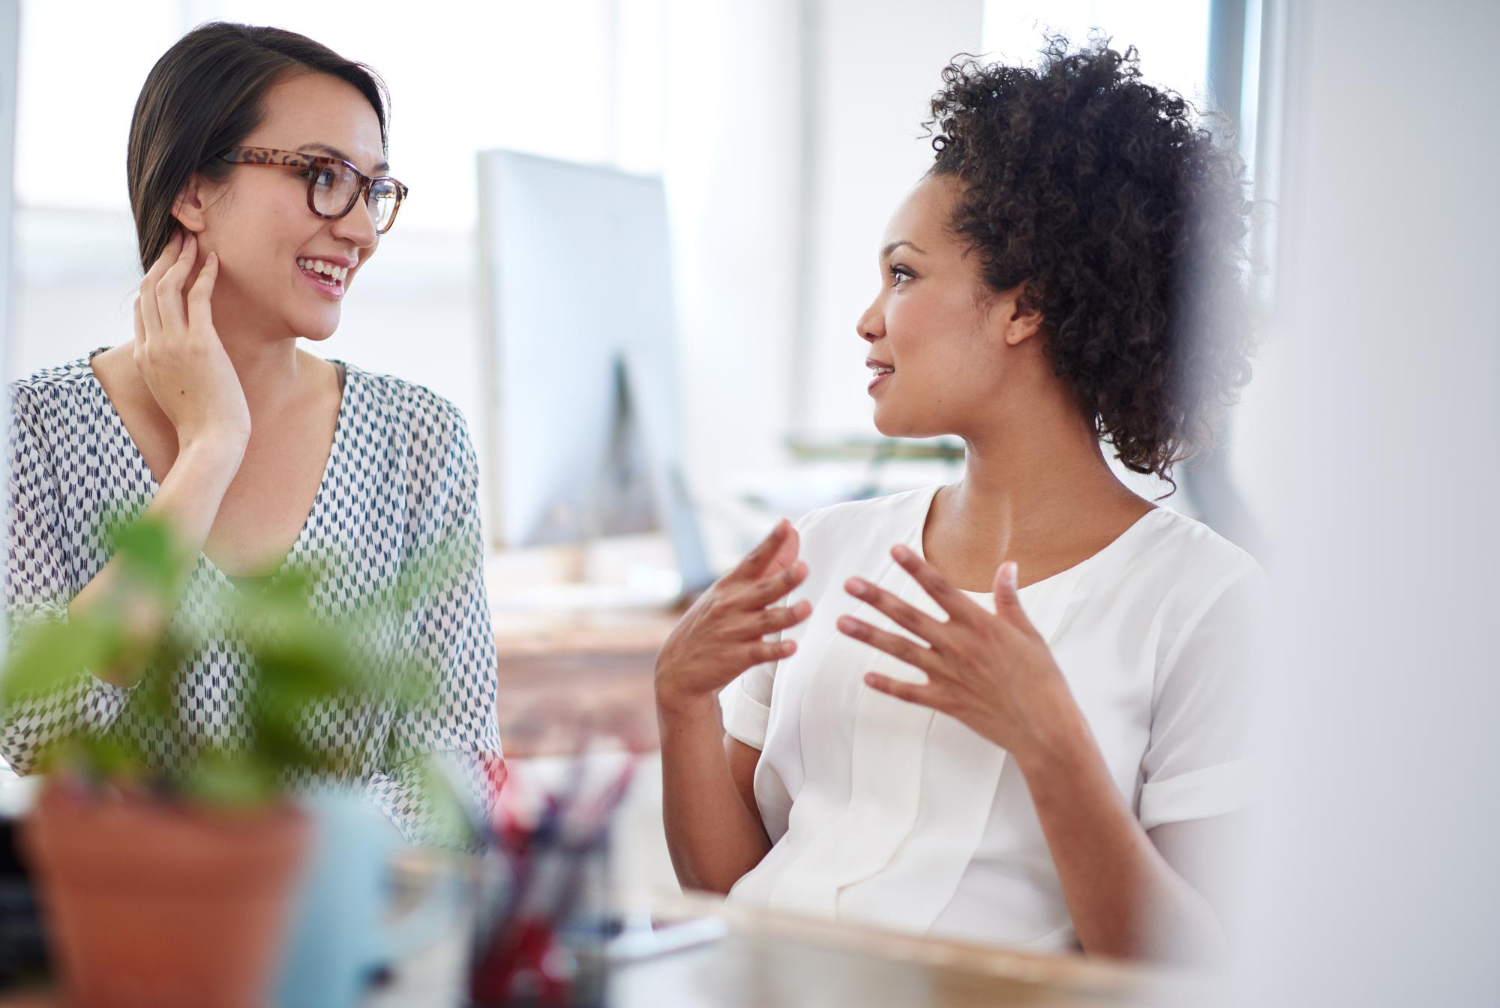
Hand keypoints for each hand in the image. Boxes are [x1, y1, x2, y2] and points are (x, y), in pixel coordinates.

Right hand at [133, 231, 249, 452]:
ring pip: (168, 287)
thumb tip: (181, 362)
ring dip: (181, 259)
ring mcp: (173, 344)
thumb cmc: (200, 423)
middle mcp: (153, 346)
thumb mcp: (174, 392)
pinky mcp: (200, 344)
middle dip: (163, 260)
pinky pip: (198, 298)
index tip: (167, 264)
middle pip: (150, 290)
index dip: (153, 281)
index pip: (141, 308)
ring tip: (193, 240)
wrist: (210, 442)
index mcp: (145, 356)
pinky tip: (213, 261)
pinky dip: (204, 275)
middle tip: (178, 239)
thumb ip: (169, 370)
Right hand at [654, 519, 811, 712]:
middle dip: (784, 578)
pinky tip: (792, 648)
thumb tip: (792, 535)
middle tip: (803, 568)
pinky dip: (776, 651)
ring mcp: (733, 632)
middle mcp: (731, 605)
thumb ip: (765, 568)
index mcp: (729, 586)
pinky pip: (759, 653)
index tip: (785, 525)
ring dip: (786, 615)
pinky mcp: (735, 658)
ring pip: (765, 621)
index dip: (770, 543)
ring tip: (806, 608)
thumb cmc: (711, 624)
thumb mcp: (728, 593)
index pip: (753, 560)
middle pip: (763, 589)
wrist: (677, 668)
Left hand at [836, 545, 1077, 759]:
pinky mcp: (945, 701)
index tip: (893, 549)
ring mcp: (948, 675)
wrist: (1045, 728)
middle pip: (908, 616)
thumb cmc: (1042, 679)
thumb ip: (1009, 599)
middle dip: (877, 598)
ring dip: (869, 635)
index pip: (940, 588)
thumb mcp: (1029, 633)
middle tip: (849, 584)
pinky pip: (909, 692)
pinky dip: (887, 685)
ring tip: (842, 622)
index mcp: (978, 624)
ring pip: (900, 650)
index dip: (915, 567)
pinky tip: (866, 677)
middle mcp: (957, 646)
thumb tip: (1007, 567)